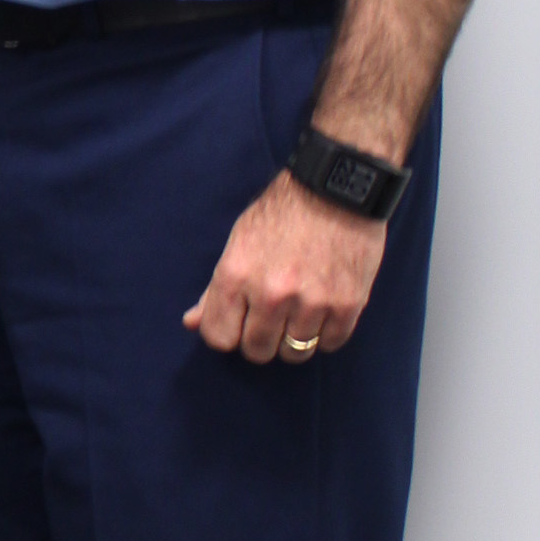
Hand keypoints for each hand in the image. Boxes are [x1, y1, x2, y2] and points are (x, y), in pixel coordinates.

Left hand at [183, 169, 387, 361]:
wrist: (337, 188)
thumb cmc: (283, 214)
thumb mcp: (239, 243)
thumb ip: (215, 290)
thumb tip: (192, 323)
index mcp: (236, 276)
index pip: (219, 338)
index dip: (228, 333)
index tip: (239, 323)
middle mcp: (271, 294)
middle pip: (257, 351)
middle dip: (261, 339)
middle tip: (271, 318)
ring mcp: (311, 302)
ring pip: (294, 352)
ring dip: (294, 339)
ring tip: (299, 313)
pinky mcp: (347, 305)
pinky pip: (329, 344)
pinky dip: (325, 334)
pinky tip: (322, 311)